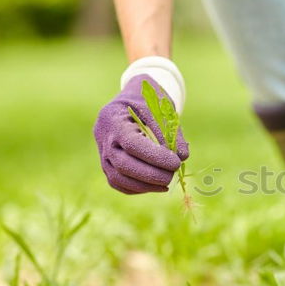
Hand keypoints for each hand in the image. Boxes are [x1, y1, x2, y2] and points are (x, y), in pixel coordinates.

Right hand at [93, 74, 188, 193]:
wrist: (132, 98)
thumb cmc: (149, 100)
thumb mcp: (162, 109)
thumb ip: (171, 133)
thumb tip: (182, 157)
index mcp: (113, 118)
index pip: (132, 144)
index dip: (154, 157)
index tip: (176, 163)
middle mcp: (103, 136)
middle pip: (122, 164)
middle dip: (150, 174)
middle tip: (172, 175)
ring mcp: (102, 151)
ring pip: (117, 177)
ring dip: (144, 185)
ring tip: (167, 183)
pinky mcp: (106, 163)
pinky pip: (118, 182)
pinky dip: (137, 188)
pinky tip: (156, 186)